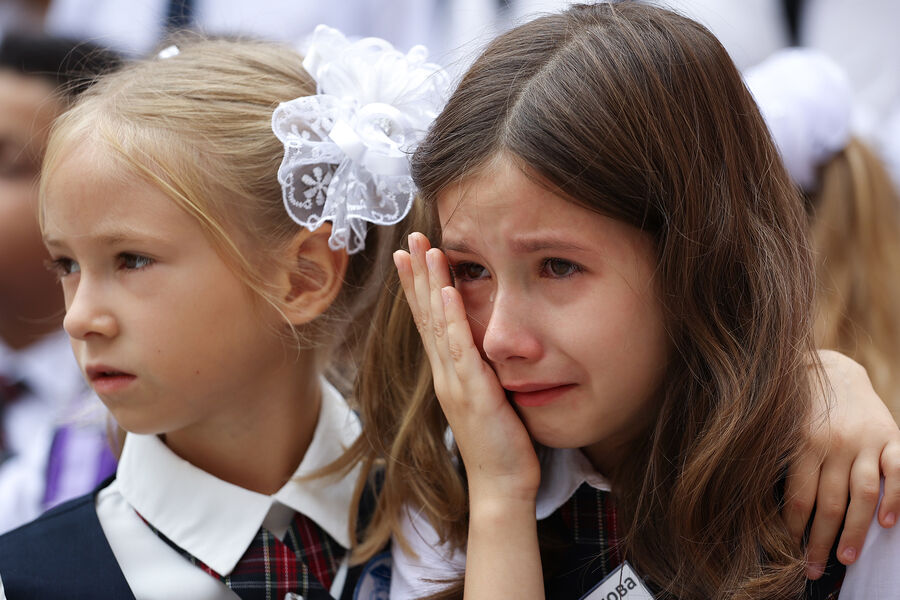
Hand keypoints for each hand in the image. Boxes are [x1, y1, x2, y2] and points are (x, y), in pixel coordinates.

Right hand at [394, 233, 540, 503]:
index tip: (410, 255)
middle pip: (425, 315)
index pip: (428, 321)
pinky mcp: (473, 392)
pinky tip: (447, 292)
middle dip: (416, 274)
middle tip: (408, 238)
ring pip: (436, 325)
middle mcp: (444, 373)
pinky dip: (451, 319)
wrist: (501, 484)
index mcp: (448, 372)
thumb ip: (481, 369)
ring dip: (429, 285)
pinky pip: (460, 350)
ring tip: (422, 250)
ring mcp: (455, 382)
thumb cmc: (500, 442)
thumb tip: (485, 343)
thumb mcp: (488, 396)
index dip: (418, 286)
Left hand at [784, 350, 899, 578]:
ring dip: (856, 531)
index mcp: (801, 444)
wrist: (831, 370)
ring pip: (863, 493)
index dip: (795, 530)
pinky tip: (890, 524)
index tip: (791, 554)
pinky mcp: (890, 436)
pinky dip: (897, 498)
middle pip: (829, 502)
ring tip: (847, 559)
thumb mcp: (783, 432)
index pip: (798, 497)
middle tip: (814, 570)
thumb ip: (785, 466)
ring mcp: (864, 440)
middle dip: (821, 541)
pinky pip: (897, 471)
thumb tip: (773, 511)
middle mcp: (833, 443)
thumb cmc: (800, 411)